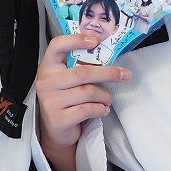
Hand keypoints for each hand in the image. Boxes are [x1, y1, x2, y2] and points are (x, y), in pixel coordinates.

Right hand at [35, 32, 131, 170]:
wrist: (55, 130)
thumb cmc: (66, 99)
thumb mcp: (66, 80)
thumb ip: (79, 67)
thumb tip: (109, 54)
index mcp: (48, 67)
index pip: (57, 46)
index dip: (76, 40)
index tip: (95, 41)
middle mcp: (46, 82)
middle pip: (82, 72)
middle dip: (108, 73)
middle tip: (124, 75)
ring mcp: (50, 101)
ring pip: (88, 92)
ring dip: (105, 96)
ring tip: (108, 99)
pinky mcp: (58, 119)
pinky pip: (87, 109)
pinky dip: (100, 109)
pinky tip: (102, 109)